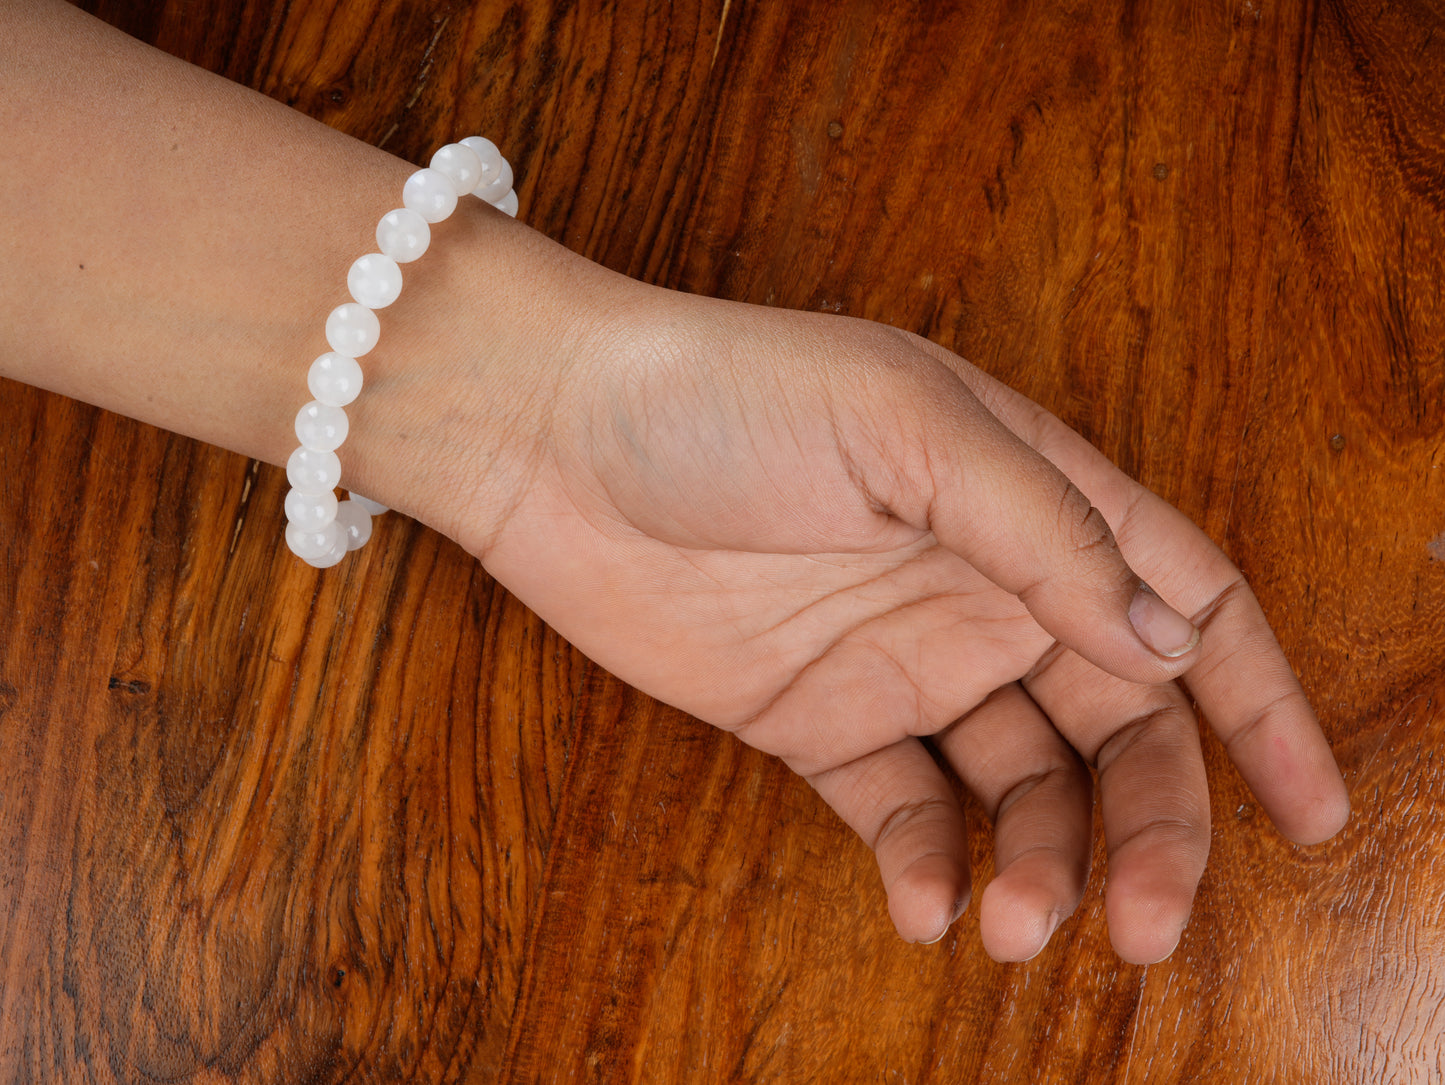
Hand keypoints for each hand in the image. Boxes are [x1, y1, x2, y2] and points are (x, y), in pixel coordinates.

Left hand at [425, 253, 1348, 964]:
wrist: (552, 439)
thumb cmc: (728, 397)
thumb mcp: (906, 429)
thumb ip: (1045, 532)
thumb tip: (1171, 639)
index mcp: (1032, 500)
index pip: (1187, 602)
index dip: (1259, 702)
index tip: (1311, 812)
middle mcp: (982, 585)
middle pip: (1116, 723)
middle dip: (1152, 826)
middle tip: (1146, 925)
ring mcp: (899, 657)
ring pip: (1018, 785)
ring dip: (1039, 861)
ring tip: (1022, 925)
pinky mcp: (814, 716)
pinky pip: (898, 807)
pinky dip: (923, 862)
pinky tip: (922, 900)